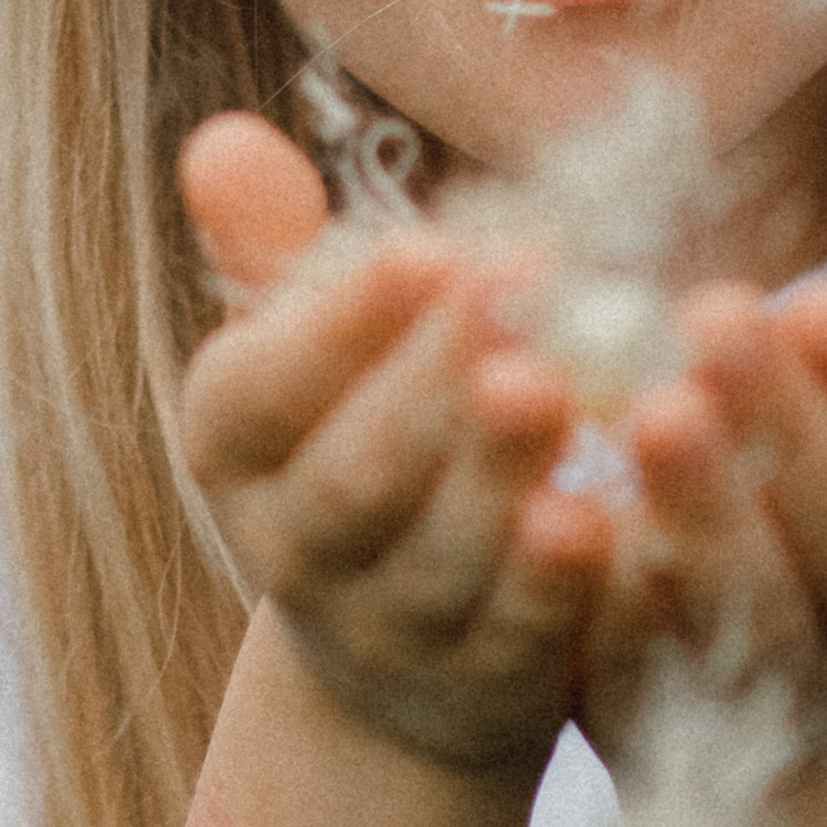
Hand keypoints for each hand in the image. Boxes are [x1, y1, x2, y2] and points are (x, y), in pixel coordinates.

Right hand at [175, 116, 612, 778]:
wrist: (401, 653)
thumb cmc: (360, 433)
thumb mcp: (307, 349)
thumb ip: (274, 248)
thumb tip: (222, 139)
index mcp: (234, 447)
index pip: (258, 392)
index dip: (336, 326)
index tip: (427, 246)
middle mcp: (293, 549)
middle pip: (350, 478)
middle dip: (430, 382)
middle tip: (518, 287)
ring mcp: (386, 629)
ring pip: (435, 562)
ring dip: (495, 478)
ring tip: (558, 390)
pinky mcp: (483, 687)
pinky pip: (516, 640)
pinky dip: (553, 586)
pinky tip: (603, 519)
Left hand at [562, 262, 826, 765]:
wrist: (773, 656)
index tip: (817, 298)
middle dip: (791, 429)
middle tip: (716, 319)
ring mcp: (777, 684)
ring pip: (754, 616)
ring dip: (707, 512)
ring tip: (652, 408)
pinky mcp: (663, 709)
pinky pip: (643, 666)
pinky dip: (615, 597)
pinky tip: (570, 513)